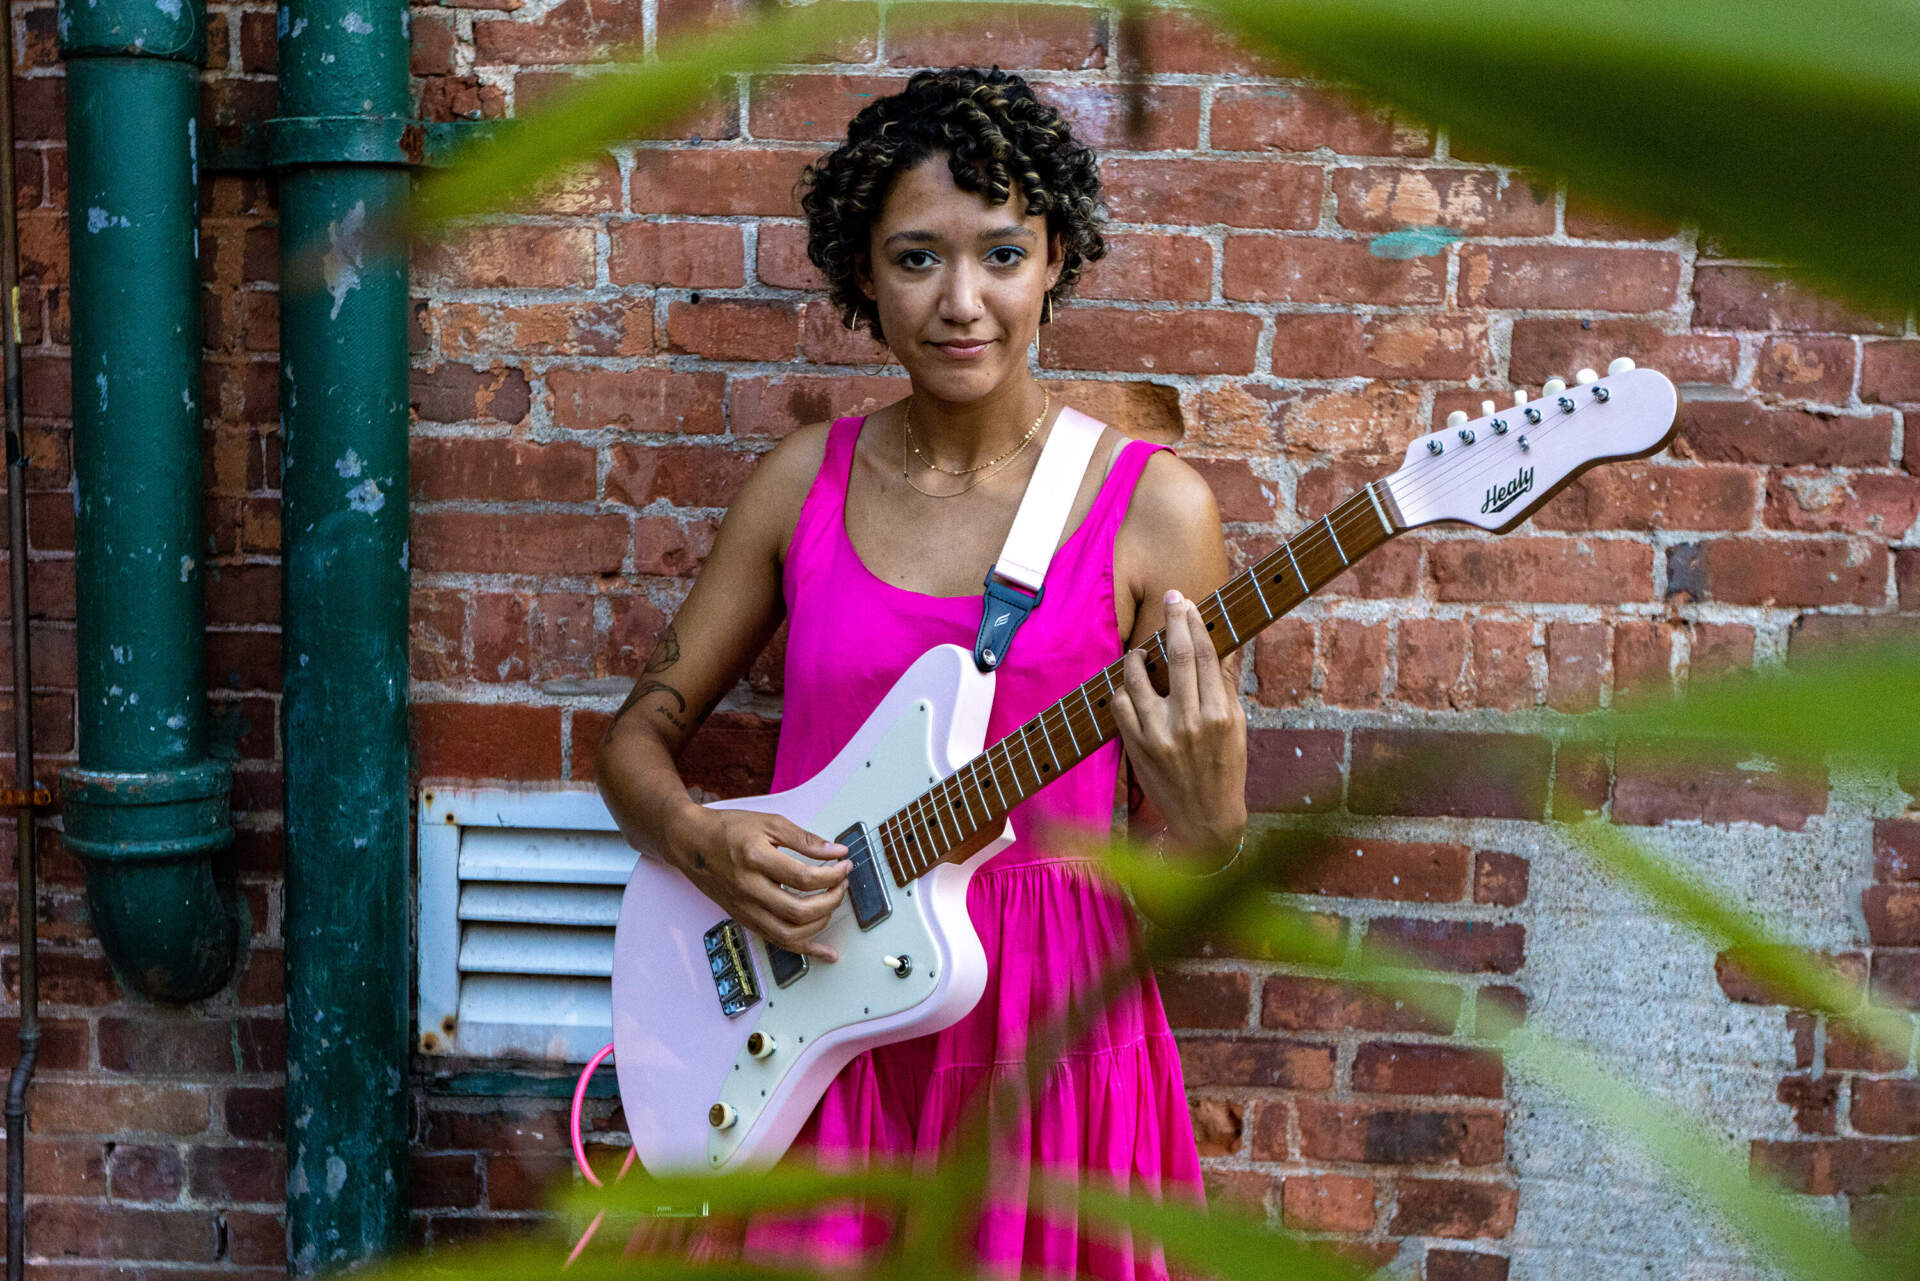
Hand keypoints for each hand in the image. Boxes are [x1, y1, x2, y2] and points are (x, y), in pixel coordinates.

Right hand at [664, 806, 851, 960]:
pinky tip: (825, 953)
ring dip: (820, 923)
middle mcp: (749, 889)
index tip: (844, 865)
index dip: (832, 874)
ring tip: (832, 904)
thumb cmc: (727, 830)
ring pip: (789, 934)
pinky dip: (805, 950)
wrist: (691, 843)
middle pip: (799, 911)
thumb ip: (805, 839)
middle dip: (831, 899)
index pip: (804, 878)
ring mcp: (746, 909)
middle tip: (841, 883)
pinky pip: (778, 942)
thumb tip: (836, 852)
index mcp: (755, 859)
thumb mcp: (769, 823)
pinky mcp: (745, 919)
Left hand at [1110, 589, 1248, 852]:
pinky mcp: (1138, 747)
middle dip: (1174, 621)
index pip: (1207, 656)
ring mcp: (1160, 735)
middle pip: (1179, 657)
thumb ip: (1225, 685)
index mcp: (1220, 715)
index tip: (1188, 603)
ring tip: (1144, 652)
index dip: (1195, 624)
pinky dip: (1124, 690)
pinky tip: (1132, 687)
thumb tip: (1221, 643)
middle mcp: (1191, 722)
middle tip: (1172, 597)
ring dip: (1139, 656)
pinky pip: (1121, 705)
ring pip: (1140, 677)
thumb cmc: (1226, 767)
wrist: (1206, 818)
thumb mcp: (1236, 727)